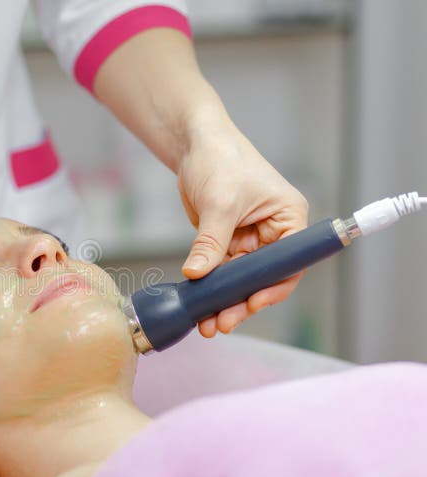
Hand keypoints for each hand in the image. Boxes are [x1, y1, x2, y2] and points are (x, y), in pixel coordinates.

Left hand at [176, 122, 308, 336]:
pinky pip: (222, 272)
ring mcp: (250, 240)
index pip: (289, 262)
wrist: (195, 145)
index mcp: (289, 219)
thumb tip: (198, 275)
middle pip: (264, 278)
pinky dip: (212, 289)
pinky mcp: (227, 243)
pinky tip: (200, 306)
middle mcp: (274, 233)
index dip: (273, 287)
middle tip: (222, 322)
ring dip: (225, 301)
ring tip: (208, 323)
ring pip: (241, 280)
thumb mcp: (219, 203)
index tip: (252, 303)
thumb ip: (211, 241)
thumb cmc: (220, 159)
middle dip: (243, 301)